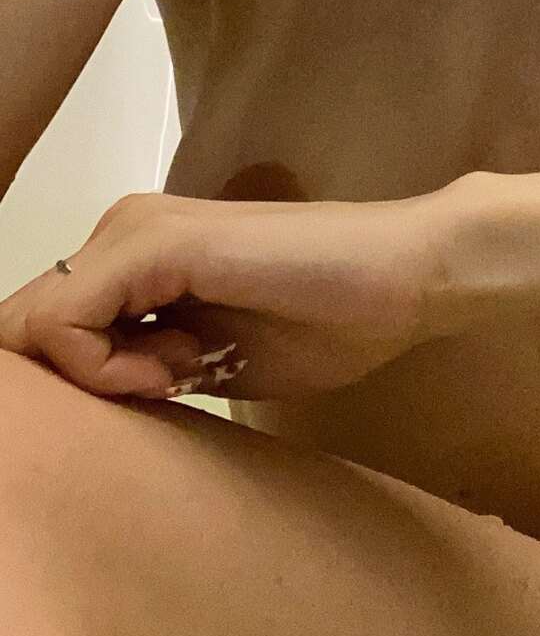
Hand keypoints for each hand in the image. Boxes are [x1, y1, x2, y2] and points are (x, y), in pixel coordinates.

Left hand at [0, 186, 473, 402]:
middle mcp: (121, 230)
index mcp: (132, 255)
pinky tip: (178, 371)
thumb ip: (143, 368)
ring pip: (35, 329)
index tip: (152, 399)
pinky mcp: (155, 243)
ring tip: (183, 376)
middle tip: (167, 388)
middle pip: (26, 333)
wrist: (406, 277)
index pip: (40, 335)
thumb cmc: (327, 322)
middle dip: (78, 385)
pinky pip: (66, 324)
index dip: (70, 390)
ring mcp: (135, 230)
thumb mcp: (208, 362)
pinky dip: (104, 370)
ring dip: (97, 378)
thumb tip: (83, 406)